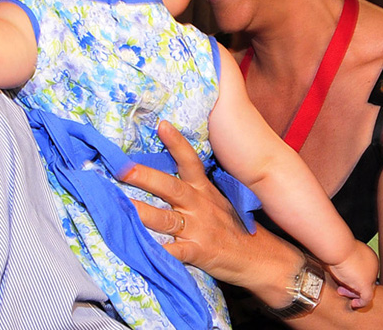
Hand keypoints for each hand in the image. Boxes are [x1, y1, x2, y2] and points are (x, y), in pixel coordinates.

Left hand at [122, 121, 281, 289]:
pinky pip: (175, 253)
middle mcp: (200, 206)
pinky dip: (160, 253)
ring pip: (167, 219)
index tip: (161, 124)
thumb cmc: (235, 228)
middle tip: (122, 168)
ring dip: (143, 213)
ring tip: (120, 207)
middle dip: (146, 177)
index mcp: (204, 191)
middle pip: (171, 187)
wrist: (262, 258)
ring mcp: (199, 230)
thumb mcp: (219, 201)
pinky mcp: (199, 253)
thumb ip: (196, 189)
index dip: (176, 143)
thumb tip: (170, 173)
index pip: (190, 161)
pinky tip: (142, 252)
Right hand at [326, 242, 378, 308]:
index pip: (364, 272)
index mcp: (369, 256)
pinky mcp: (366, 284)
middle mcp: (373, 265)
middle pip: (364, 281)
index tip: (343, 280)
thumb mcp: (342, 254)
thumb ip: (344, 261)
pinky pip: (366, 298)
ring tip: (341, 291)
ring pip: (365, 289)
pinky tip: (354, 304)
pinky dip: (360, 302)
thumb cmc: (338, 247)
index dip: (353, 278)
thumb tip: (337, 266)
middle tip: (341, 288)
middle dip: (351, 286)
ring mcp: (371, 275)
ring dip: (352, 293)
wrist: (338, 247)